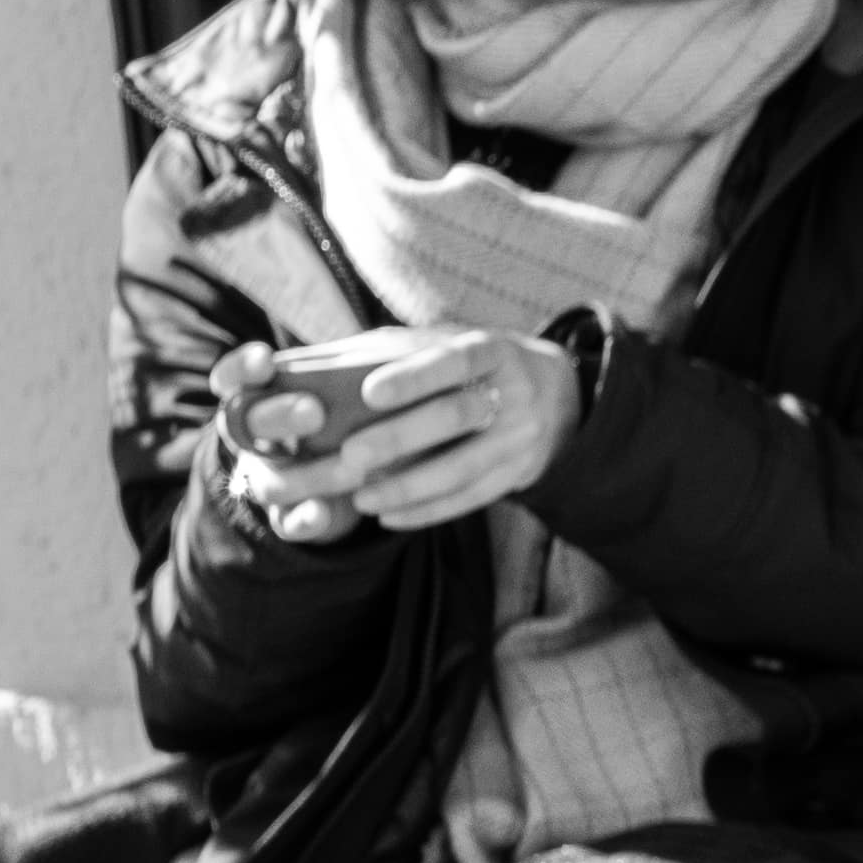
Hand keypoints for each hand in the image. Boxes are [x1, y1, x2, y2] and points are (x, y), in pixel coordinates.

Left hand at [223, 322, 578, 538]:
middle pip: (455, 417)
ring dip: (409, 487)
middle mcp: (514, 393)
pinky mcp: (520, 474)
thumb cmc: (470, 365)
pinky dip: (428, 510)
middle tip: (349, 457)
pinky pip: (472, 498)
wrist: (556, 397)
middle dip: (401, 439)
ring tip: (362, 500)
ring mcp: (522, 438)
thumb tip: (306, 363)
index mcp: (491, 350)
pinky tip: (390, 518)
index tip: (369, 393)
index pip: (454, 361)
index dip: (414, 377)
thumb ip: (384, 350)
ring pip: (464, 469)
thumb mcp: (443, 344)